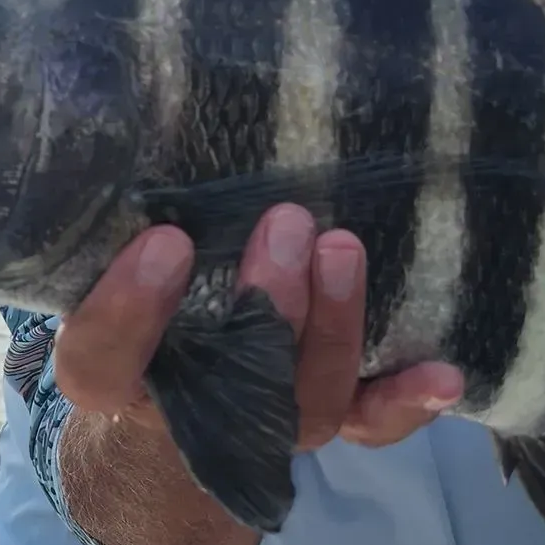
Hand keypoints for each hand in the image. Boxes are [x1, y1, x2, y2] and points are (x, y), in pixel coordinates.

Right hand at [53, 204, 463, 453]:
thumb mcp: (109, 252)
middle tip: (286, 221)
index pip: (102, 364)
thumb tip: (138, 119)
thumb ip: (119, 216)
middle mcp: (189, 414)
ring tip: (343, 247)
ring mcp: (264, 424)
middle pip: (228, 386)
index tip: (167, 240)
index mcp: (114, 378)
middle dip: (266, 305)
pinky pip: (368, 425)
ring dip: (334, 327)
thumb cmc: (140, 280)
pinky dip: (405, 402)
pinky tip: (442, 375)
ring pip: (306, 403)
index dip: (130, 311)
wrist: (175, 385)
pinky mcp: (325, 417)